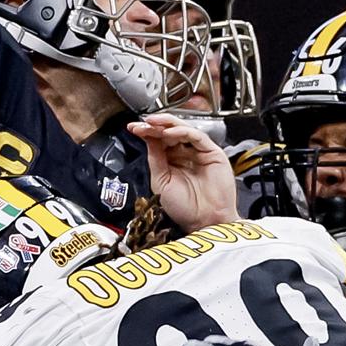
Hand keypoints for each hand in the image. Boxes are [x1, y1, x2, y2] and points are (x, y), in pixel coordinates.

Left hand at [130, 115, 237, 229]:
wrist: (204, 222)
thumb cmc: (185, 209)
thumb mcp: (160, 182)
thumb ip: (155, 159)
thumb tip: (148, 138)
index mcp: (172, 162)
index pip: (158, 141)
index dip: (146, 133)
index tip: (133, 128)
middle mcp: (185, 155)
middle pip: (169, 132)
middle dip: (154, 126)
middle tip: (142, 123)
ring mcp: (198, 152)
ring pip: (182, 129)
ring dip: (166, 124)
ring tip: (152, 123)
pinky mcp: (212, 152)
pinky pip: (196, 136)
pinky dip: (182, 131)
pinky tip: (169, 132)